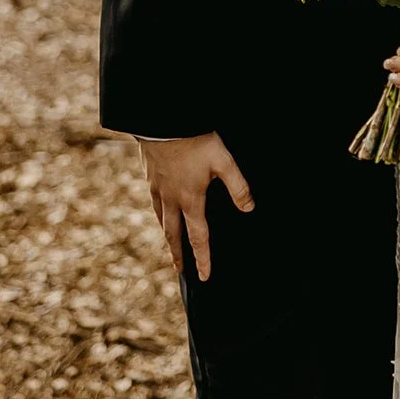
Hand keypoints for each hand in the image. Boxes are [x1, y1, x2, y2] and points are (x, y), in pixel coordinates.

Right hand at [136, 132, 253, 281]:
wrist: (163, 121)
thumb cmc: (195, 141)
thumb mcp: (223, 161)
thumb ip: (238, 186)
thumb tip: (249, 208)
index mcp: (191, 199)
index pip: (198, 237)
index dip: (203, 258)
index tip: (205, 276)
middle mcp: (171, 199)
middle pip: (174, 234)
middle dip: (178, 254)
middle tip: (181, 270)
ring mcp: (157, 188)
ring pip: (160, 219)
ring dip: (167, 236)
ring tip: (170, 245)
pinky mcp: (149, 176)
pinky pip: (153, 202)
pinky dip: (157, 214)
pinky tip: (158, 211)